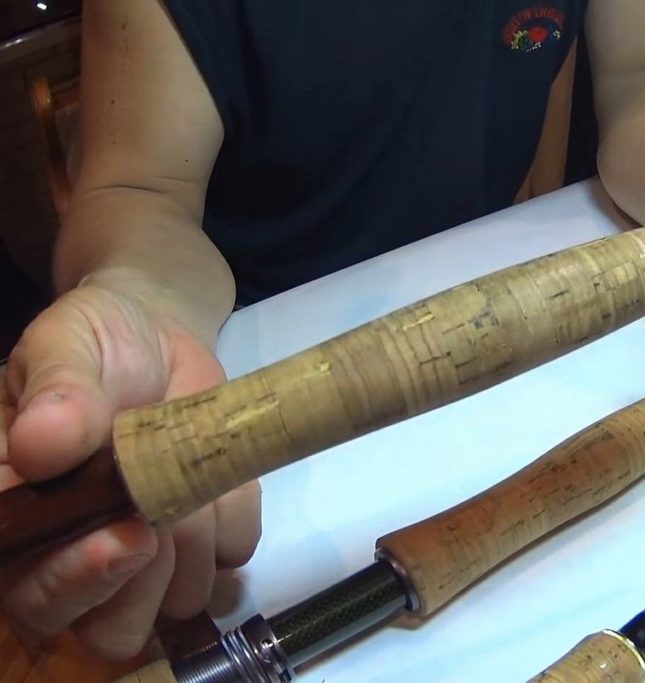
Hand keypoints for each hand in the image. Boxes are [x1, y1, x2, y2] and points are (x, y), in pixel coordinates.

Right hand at [0, 282, 260, 658]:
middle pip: (106, 629)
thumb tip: (40, 444)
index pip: (29, 587)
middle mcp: (71, 553)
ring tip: (184, 468)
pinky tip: (216, 469)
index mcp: (17, 515)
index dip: (77, 578)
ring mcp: (144, 555)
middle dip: (145, 579)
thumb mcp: (67, 344)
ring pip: (178, 599)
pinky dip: (234, 511)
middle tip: (163, 516)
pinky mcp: (204, 539)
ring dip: (195, 537)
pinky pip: (233, 553)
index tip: (130, 537)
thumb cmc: (95, 340)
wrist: (158, 334)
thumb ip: (57, 392)